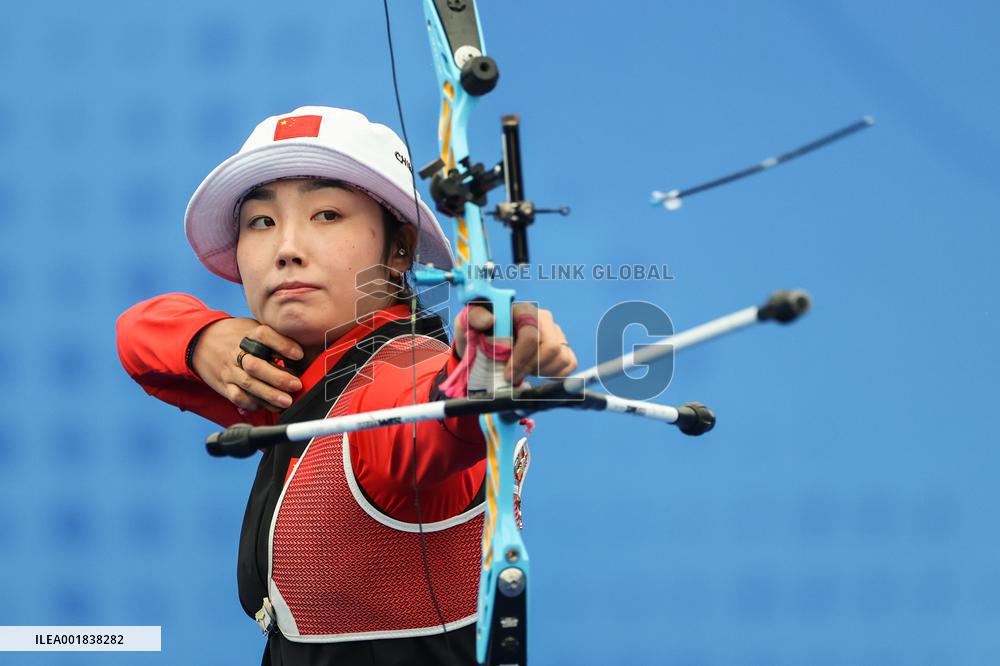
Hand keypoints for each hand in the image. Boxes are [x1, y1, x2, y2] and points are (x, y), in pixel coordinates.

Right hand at [191, 318, 304, 412]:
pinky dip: (251, 403)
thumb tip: (303, 348)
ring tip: (286, 401)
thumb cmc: (237, 335)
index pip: (264, 335)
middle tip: (296, 385)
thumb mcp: (252, 326)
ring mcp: (229, 370)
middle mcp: (237, 352)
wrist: (200, 340)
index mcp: (248, 333)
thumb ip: (273, 336)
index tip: (299, 354)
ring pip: (248, 384)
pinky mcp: (223, 384)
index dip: (282, 344)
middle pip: (256, 365)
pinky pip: (237, 397)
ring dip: (269, 395)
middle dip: (277, 377)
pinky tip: (265, 405)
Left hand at [453, 303, 577, 384]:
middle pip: (551, 348)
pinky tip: (537, 373)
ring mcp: (555, 332)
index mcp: (522, 310)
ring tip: (523, 372)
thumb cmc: (478, 332)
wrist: (485, 343)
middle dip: (531, 367)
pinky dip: (556, 374)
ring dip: (541, 372)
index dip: (521, 359)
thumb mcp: (468, 322)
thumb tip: (490, 320)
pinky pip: (570, 363)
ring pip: (561, 357)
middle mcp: (543, 319)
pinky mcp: (563, 347)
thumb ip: (474, 317)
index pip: (531, 335)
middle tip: (514, 378)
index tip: (507, 375)